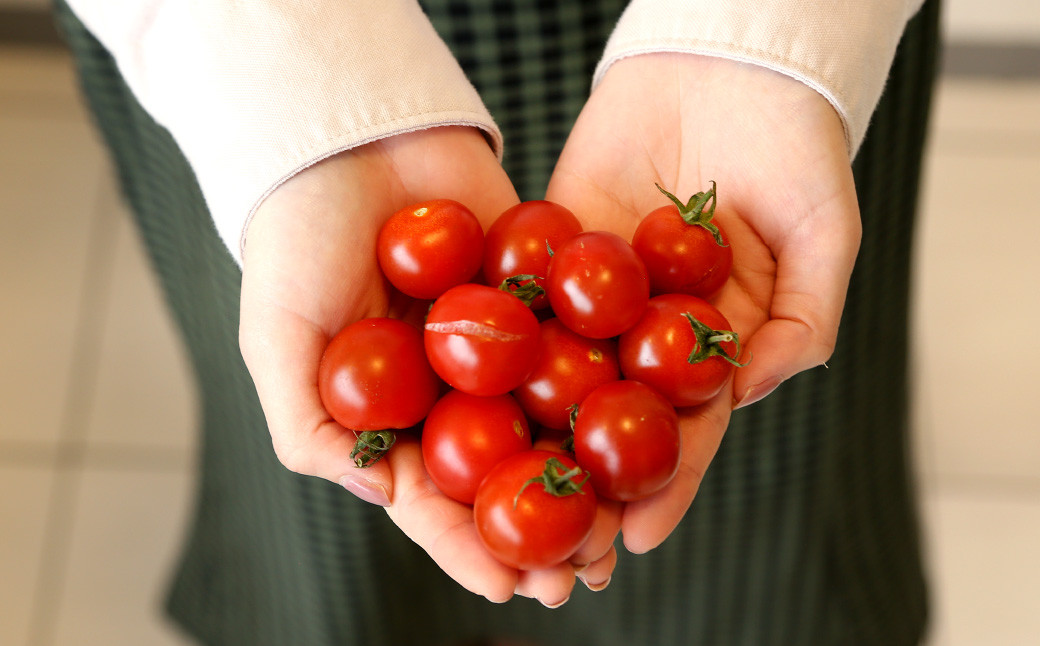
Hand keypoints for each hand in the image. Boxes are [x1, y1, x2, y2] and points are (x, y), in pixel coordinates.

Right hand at [238, 126, 617, 605]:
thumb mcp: (275, 340)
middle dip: (539, 526)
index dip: (465, 545)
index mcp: (392, 413)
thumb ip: (308, 427)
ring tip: (623, 524)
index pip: (430, 497)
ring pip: (550, 418)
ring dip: (586, 474)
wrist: (346, 139)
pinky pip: (578, 338)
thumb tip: (381, 495)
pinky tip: (646, 419)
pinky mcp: (540, 289)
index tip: (506, 588)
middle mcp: (451, 387)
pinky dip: (611, 378)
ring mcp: (500, 341)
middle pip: (502, 471)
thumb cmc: (294, 241)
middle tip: (582, 575)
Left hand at [546, 53, 861, 552]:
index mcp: (716, 340)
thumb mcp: (825, 233)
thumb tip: (751, 388)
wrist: (730, 66)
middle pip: (613, 420)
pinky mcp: (555, 247)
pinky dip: (498, 343)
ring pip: (560, 373)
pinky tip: (467, 392)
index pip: (690, 429)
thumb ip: (804, 318)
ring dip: (531, 436)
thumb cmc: (795, 147)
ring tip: (498, 493)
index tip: (635, 539)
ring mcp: (599, 292)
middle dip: (585, 484)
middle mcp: (650, 328)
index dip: (666, 486)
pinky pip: (525, 298)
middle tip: (551, 547)